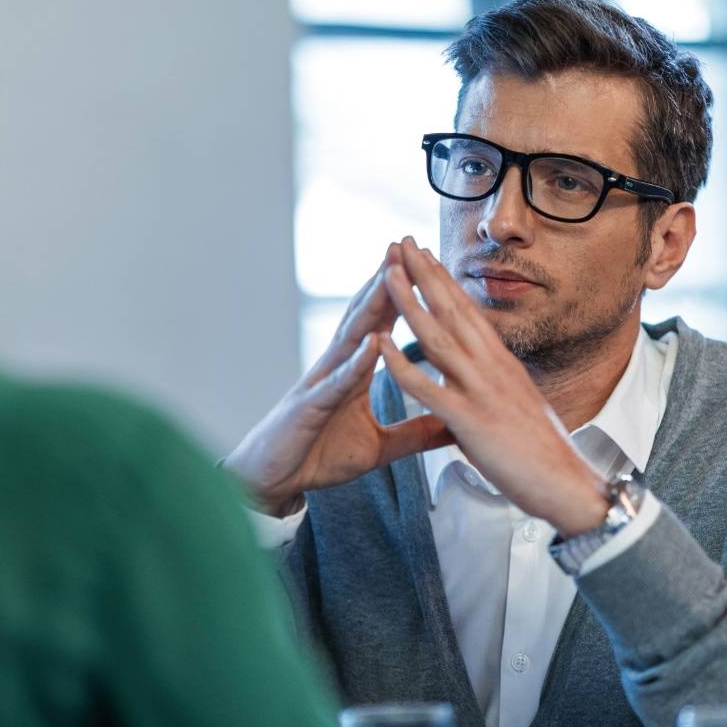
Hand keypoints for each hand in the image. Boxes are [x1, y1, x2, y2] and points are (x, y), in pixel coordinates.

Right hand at [224, 244, 453, 516]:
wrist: (273, 481)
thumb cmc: (319, 458)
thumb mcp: (379, 448)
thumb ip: (414, 434)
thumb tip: (453, 426)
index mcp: (354, 373)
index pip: (382, 325)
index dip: (404, 295)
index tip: (428, 265)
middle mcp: (337, 369)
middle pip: (365, 318)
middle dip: (386, 281)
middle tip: (406, 245)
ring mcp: (322, 384)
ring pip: (350, 338)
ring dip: (370, 306)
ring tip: (390, 275)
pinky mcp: (310, 408)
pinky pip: (336, 383)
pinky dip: (355, 363)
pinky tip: (372, 345)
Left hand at [378, 238, 609, 537]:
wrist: (567, 485)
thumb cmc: (539, 450)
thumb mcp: (515, 403)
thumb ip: (492, 383)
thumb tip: (480, 371)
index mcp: (501, 362)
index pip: (468, 311)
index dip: (443, 280)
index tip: (423, 255)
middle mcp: (492, 367)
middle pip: (452, 310)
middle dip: (424, 274)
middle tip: (400, 242)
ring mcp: (481, 390)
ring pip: (437, 337)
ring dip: (409, 303)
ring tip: (386, 273)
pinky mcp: (469, 420)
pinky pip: (428, 387)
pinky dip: (401, 364)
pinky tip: (379, 345)